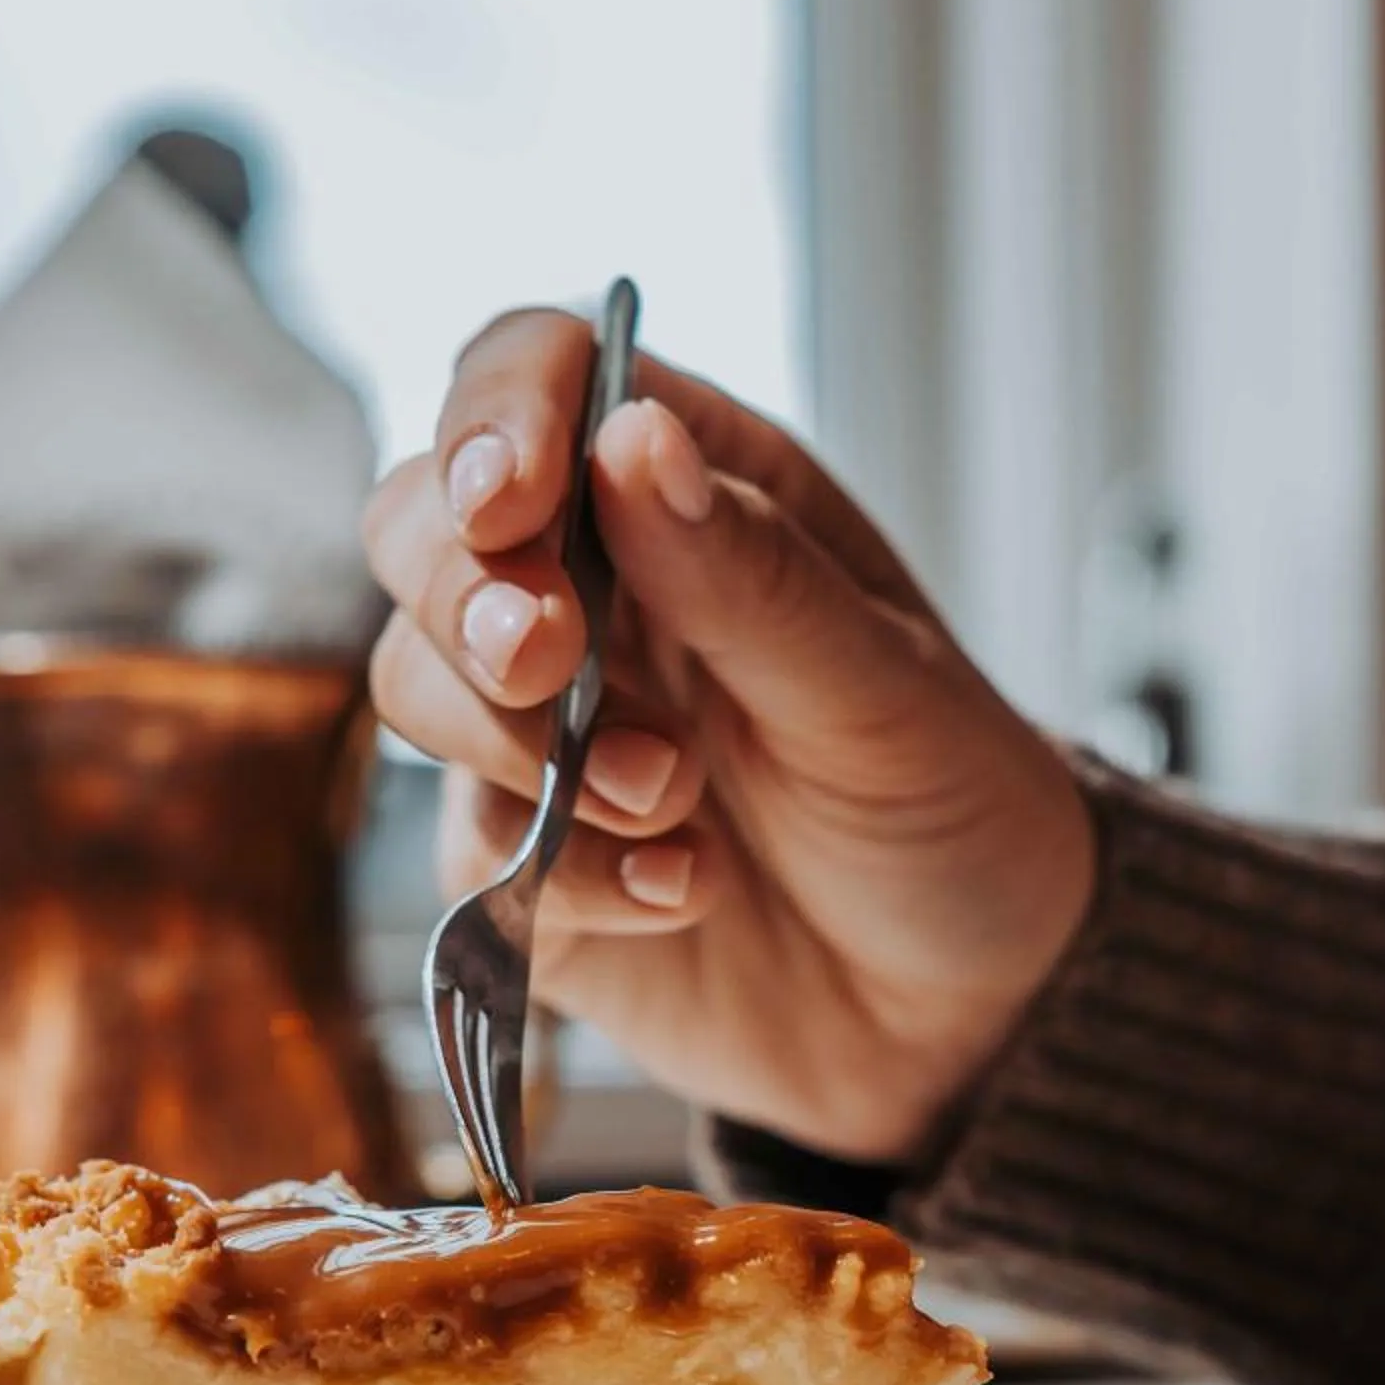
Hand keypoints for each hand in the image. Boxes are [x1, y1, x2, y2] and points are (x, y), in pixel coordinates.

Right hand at [361, 310, 1094, 1162]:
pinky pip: (475, 843)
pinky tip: (690, 891)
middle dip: (466, 594)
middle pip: (421, 526)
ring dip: (523, 742)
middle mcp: (595, 593)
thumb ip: (748, 572)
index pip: (536, 377)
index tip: (508, 501)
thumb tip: (630, 436)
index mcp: (692, 493)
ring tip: (671, 799)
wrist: (968, 1007)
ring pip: (415, 680)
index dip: (494, 417)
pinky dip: (572, 873)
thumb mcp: (884, 687)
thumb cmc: (953, 809)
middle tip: (551, 663)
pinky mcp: (524, 862)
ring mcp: (543, 728)